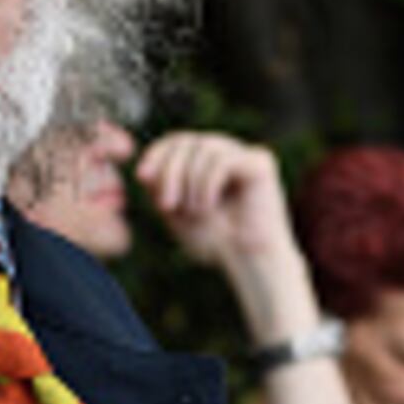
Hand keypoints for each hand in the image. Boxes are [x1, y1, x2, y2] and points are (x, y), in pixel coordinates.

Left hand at [136, 132, 306, 328]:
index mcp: (207, 160)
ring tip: (195, 211)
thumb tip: (144, 171)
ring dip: (191, 182)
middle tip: (166, 205)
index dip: (157, 153)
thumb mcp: (177, 213)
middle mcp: (227, 152)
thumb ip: (160, 188)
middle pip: (188, 141)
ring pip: (205, 147)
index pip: (177, 141)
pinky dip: (208, 184)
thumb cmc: (216, 242)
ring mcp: (246, 155)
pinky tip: (208, 206)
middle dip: (170, 171)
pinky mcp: (261, 163)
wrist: (250, 262)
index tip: (142, 177)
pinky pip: (224, 160)